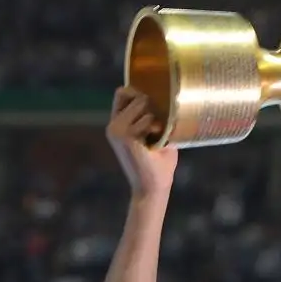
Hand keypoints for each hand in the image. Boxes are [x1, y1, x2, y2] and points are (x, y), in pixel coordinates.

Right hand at [105, 86, 177, 200]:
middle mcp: (113, 125)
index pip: (123, 92)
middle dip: (153, 107)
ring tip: (157, 138)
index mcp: (116, 124)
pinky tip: (155, 144)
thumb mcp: (156, 134)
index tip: (154, 107)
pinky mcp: (125, 136)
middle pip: (137, 95)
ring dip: (157, 119)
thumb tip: (167, 95)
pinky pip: (148, 118)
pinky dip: (157, 128)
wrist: (153, 189)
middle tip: (157, 131)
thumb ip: (155, 116)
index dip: (138, 92)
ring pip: (143, 103)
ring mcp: (117, 129)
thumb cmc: (158, 163)